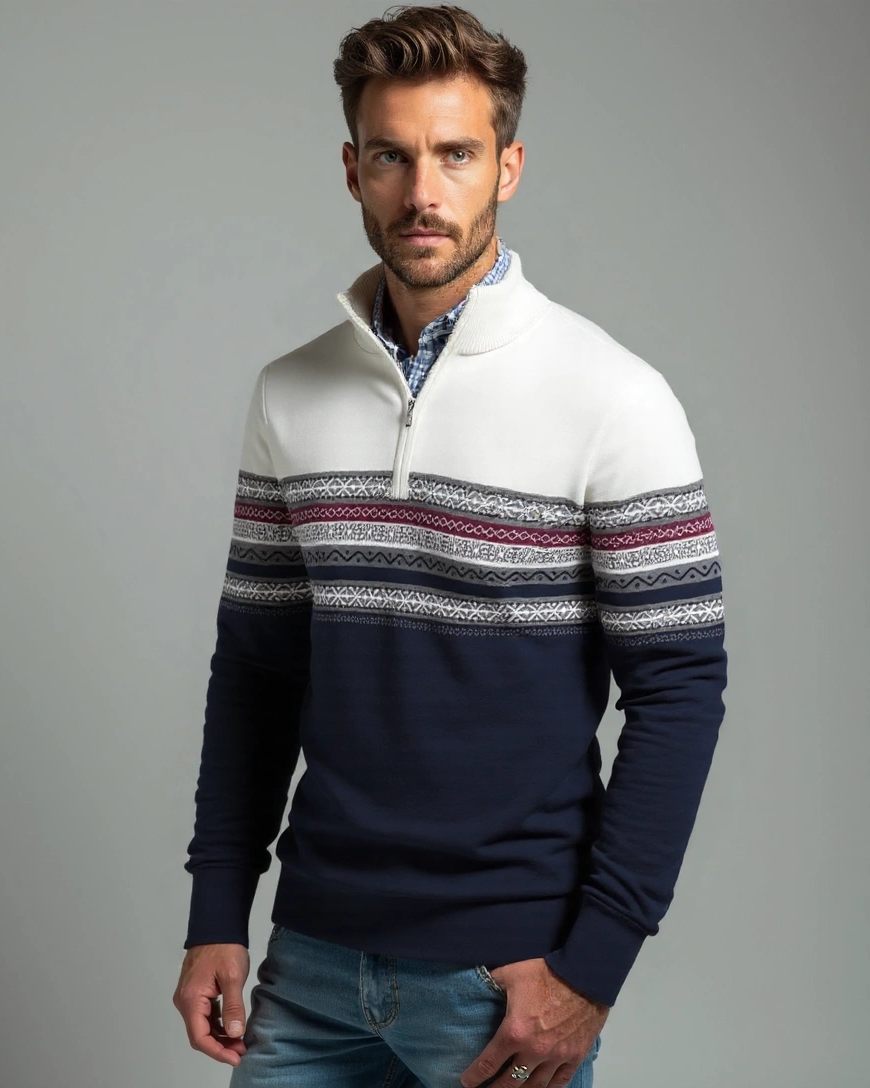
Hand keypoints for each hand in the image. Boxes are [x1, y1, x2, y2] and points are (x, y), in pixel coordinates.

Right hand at [172, 943, 250, 1066]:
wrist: (217, 926)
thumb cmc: (223, 947)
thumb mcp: (232, 977)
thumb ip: (233, 1007)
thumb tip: (234, 1033)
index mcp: (190, 999)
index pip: (199, 1037)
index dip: (217, 1051)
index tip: (235, 1057)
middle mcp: (185, 1001)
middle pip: (199, 1035)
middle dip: (220, 1046)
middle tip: (241, 1050)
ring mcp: (189, 997)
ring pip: (202, 1026)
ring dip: (219, 1037)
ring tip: (240, 1041)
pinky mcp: (195, 993)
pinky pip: (204, 1016)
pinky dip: (217, 1025)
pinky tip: (232, 1026)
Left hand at [459, 957, 608, 1087]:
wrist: (583, 975)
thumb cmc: (545, 973)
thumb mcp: (511, 973)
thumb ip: (492, 982)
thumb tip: (479, 984)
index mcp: (514, 1032)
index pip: (488, 1063)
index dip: (474, 1076)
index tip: (467, 1081)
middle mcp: (533, 1051)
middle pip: (509, 1082)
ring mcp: (556, 1057)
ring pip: (534, 1087)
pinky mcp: (574, 1056)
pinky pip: (560, 1082)